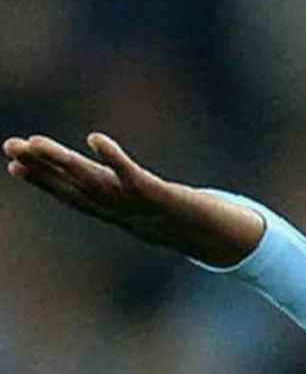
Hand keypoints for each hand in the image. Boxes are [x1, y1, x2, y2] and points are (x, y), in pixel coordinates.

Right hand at [4, 132, 263, 267]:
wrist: (215, 237)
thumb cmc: (178, 218)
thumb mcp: (145, 205)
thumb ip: (125, 193)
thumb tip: (109, 179)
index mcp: (111, 209)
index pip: (69, 193)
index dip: (41, 179)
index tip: (12, 162)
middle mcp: (117, 208)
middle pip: (73, 186)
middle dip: (41, 167)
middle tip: (10, 147)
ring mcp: (135, 203)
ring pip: (93, 181)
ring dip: (64, 162)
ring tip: (36, 143)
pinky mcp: (160, 195)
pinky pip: (132, 176)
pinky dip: (112, 159)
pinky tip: (94, 139)